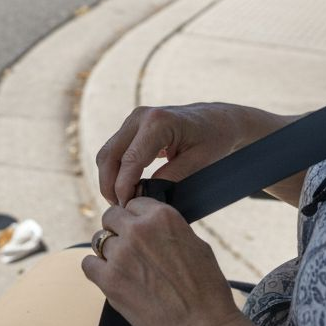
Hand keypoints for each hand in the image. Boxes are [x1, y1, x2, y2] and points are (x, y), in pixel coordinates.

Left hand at [81, 198, 263, 325]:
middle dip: (118, 229)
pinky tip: (110, 277)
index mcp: (162, 217)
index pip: (134, 203)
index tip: (138, 228)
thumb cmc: (205, 289)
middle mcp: (138, 230)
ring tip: (125, 267)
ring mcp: (121, 254)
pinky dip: (97, 270)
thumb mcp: (195, 244)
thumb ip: (168, 229)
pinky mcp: (109, 280)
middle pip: (111, 217)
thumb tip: (152, 225)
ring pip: (99, 241)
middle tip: (128, 247)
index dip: (136, 217)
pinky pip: (88, 264)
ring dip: (109, 252)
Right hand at [96, 104, 240, 206]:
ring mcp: (133, 120)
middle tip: (119, 209)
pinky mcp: (132, 127)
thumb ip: (172, 178)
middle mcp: (140, 117)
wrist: (217, 120)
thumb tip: (144, 197)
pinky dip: (115, 171)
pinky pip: (114, 151)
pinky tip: (126, 189)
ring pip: (107, 154)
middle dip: (109, 185)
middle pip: (109, 155)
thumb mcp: (199, 162)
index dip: (124, 187)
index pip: (129, 160)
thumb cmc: (213, 140)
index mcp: (157, 122)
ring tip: (122, 201)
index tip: (126, 209)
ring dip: (109, 179)